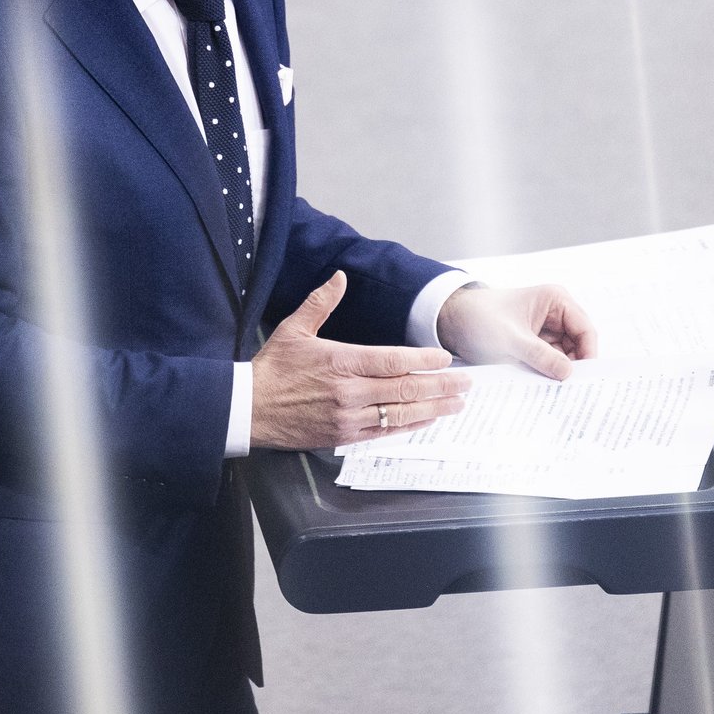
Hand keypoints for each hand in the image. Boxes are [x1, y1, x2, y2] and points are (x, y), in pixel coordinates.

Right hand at [251, 272, 473, 450]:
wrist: (247, 410)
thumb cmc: (272, 370)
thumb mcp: (294, 329)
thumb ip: (321, 302)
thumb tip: (340, 278)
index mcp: (340, 361)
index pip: (393, 360)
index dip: (424, 360)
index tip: (446, 358)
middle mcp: (348, 391)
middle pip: (404, 388)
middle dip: (440, 385)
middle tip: (465, 382)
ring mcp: (347, 416)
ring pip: (400, 413)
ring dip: (433, 407)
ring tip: (456, 403)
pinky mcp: (343, 436)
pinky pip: (384, 432)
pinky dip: (409, 425)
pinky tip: (426, 419)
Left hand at [435, 283, 597, 379]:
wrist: (450, 321)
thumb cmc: (479, 318)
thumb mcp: (511, 339)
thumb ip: (541, 356)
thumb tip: (569, 374)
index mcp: (555, 300)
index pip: (585, 329)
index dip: (588, 354)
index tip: (584, 378)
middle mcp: (555, 313)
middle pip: (578, 345)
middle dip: (574, 366)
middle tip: (571, 391)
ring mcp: (545, 330)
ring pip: (564, 356)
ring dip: (559, 372)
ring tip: (556, 392)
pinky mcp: (534, 344)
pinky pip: (548, 361)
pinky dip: (547, 373)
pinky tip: (544, 386)